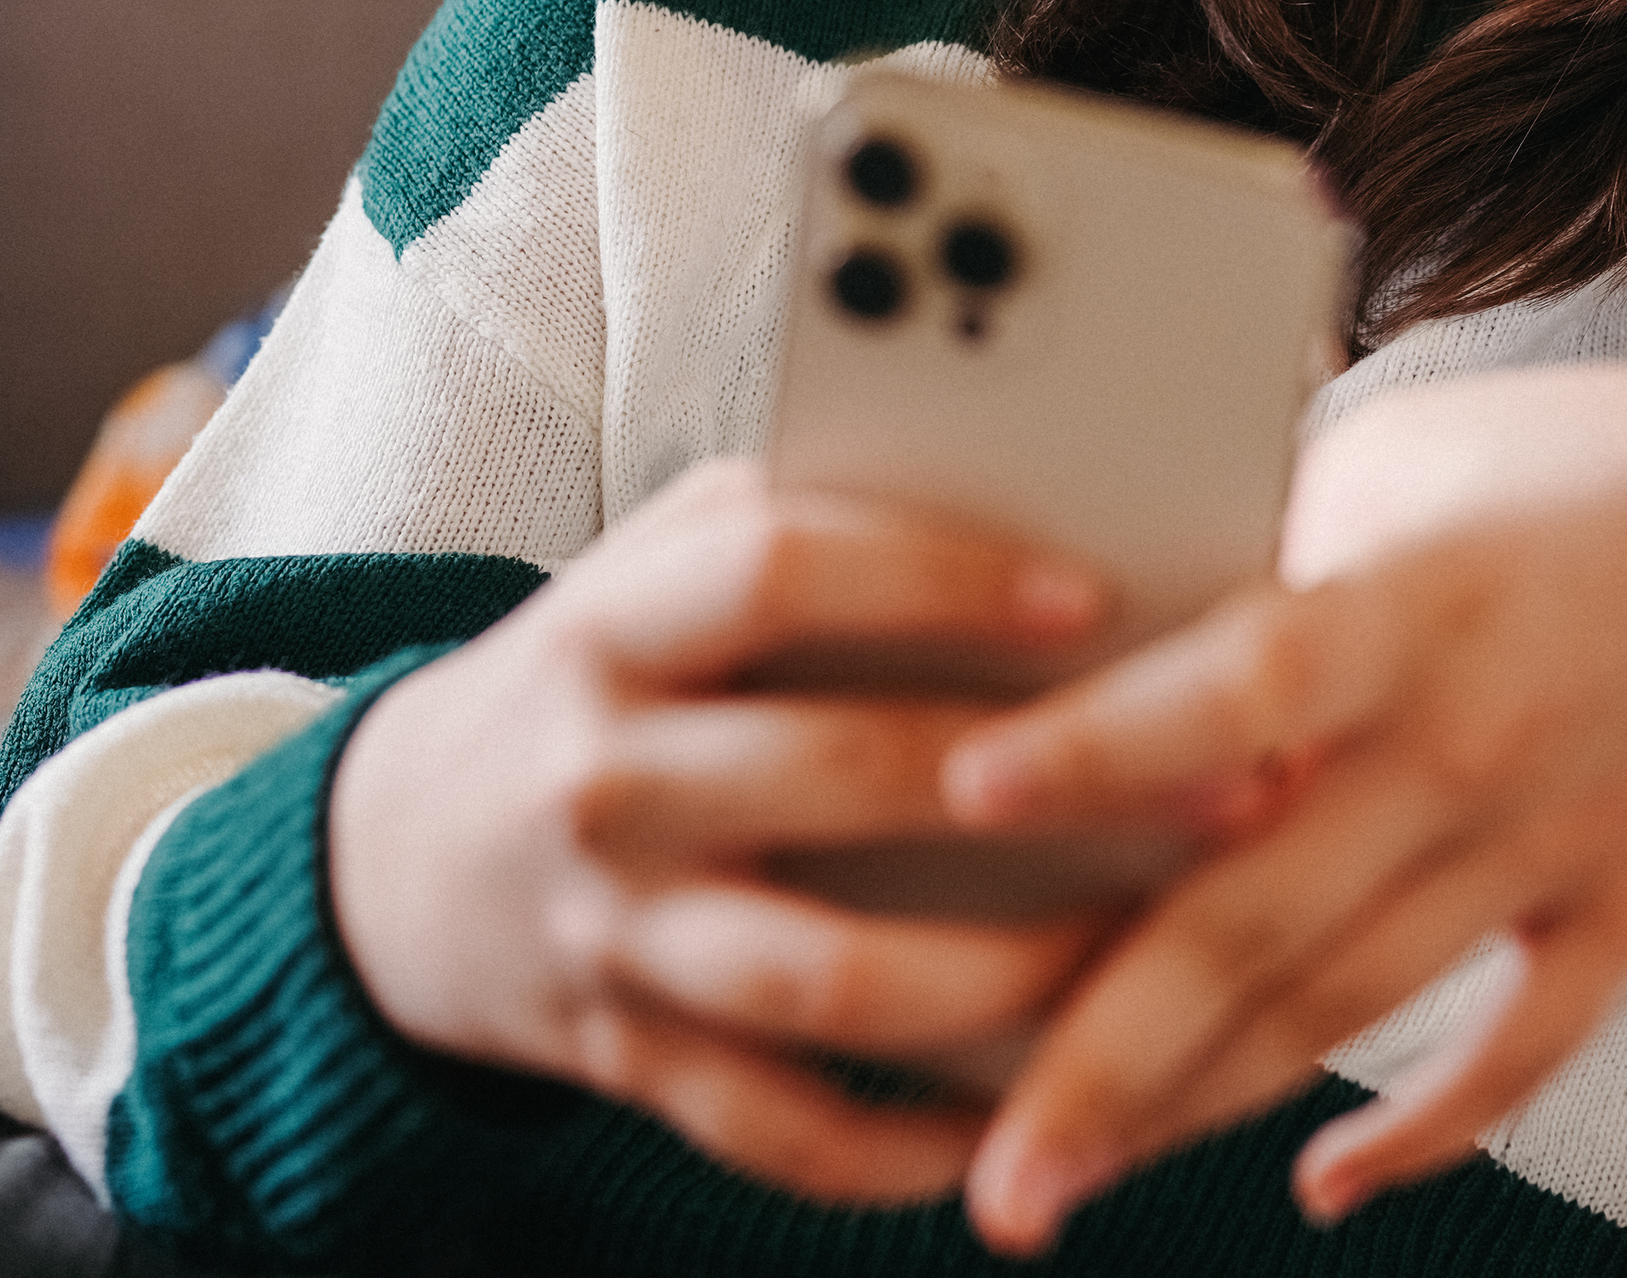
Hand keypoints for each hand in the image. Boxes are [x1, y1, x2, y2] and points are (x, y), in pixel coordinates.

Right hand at [328, 456, 1113, 1204]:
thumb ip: (802, 522)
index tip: (1093, 597)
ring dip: (1012, 980)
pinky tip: (1026, 1116)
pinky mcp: (629, 1064)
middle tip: (1229, 789)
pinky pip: (783, 1128)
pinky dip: (909, 1143)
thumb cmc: (601, 680)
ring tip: (1153, 962)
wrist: (397, 859)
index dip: (938, 578)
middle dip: (1057, 791)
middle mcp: (603, 782)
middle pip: (841, 776)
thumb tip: (1041, 483)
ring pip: (831, 978)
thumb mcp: (653, 568)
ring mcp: (612, 936)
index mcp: (614, 627)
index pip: (778, 570)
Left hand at [935, 314, 1626, 1251]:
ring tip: (1058, 1181)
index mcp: (1418, 601)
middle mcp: (1478, 741)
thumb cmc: (1607, 457)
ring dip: (1200, 1110)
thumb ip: (1266, 529)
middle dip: (1107, 1058)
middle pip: (1265, 920)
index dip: (1110, 734)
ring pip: (1350, 1011)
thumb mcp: (1422, 446)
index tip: (972, 787)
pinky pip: (1515, 1054)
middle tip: (989, 1173)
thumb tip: (1096, 609)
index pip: (1243, 678)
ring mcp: (1558, 844)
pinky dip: (1420, 1127)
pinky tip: (1322, 1183)